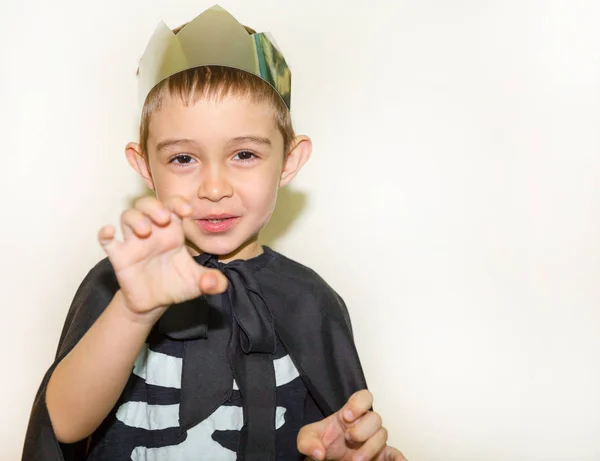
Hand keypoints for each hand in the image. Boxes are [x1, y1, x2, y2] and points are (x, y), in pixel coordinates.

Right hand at [98, 196, 226, 321]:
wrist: (155, 302)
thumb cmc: (176, 284)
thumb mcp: (198, 283)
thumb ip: (212, 282)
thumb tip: (220, 285)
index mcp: (173, 232)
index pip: (173, 206)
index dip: (178, 203)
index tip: (187, 211)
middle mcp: (153, 231)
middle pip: (147, 204)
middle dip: (154, 206)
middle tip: (163, 218)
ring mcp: (134, 242)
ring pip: (128, 216)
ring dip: (135, 219)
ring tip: (145, 232)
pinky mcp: (119, 256)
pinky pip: (107, 240)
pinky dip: (104, 233)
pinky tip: (109, 232)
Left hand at [297, 390, 406, 460]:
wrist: (328, 460)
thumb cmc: (322, 444)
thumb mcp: (307, 438)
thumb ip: (307, 440)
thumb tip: (318, 452)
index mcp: (350, 414)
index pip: (364, 397)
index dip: (358, 404)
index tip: (346, 416)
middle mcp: (365, 425)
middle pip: (375, 417)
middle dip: (362, 429)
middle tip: (349, 439)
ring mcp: (374, 440)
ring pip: (383, 434)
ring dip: (370, 447)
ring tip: (356, 460)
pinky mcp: (381, 456)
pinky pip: (395, 454)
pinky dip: (399, 458)